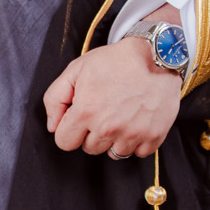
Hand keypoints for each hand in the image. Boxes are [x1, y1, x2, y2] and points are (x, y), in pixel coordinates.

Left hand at [43, 9, 182, 159]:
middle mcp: (108, 127)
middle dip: (92, 133)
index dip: (69, 130)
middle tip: (104, 111)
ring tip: (121, 115)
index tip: (79, 119)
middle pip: (89, 149)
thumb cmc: (117, 60)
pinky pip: (138, 152)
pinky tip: (136, 121)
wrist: (157, 55)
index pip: (64, 142)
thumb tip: (53, 126)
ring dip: (114, 139)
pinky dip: (137, 141)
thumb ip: (55, 98)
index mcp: (86, 112)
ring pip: (114, 153)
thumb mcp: (76, 69)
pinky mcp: (153, 136)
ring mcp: (133, 134)